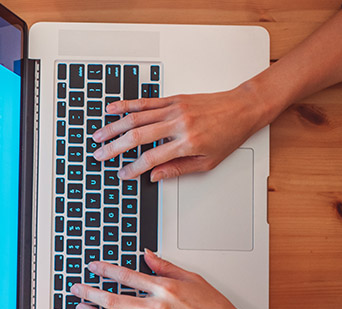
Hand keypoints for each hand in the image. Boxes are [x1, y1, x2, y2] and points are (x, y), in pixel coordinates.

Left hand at [69, 252, 265, 308]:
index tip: (93, 266)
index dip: (106, 270)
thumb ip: (166, 266)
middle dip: (91, 292)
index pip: (127, 276)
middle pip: (114, 299)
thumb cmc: (215, 307)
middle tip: (76, 288)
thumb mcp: (193, 278)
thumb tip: (146, 254)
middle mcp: (158, 308)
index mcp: (165, 288)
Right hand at [91, 86, 265, 181]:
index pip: (152, 158)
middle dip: (114, 147)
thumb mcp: (208, 161)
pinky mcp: (174, 99)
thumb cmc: (229, 134)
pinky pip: (145, 102)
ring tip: (98, 135)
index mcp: (188, 142)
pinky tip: (112, 110)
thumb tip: (155, 176)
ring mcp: (174, 109)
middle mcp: (178, 124)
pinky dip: (126, 105)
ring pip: (136, 117)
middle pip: (137, 137)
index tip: (122, 173)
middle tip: (99, 155)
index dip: (133, 168)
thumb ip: (179, 169)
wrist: (243, 108)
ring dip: (114, 127)